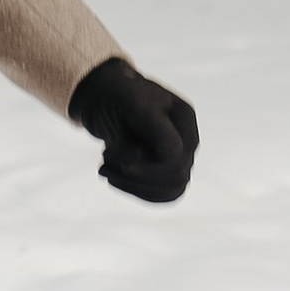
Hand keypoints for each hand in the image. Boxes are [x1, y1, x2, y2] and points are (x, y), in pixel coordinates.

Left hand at [69, 55, 198, 203]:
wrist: (106, 98)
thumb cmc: (118, 95)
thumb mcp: (132, 102)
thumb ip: (153, 126)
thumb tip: (162, 157)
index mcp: (184, 119)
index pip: (176, 158)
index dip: (146, 167)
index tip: (108, 156)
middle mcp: (187, 139)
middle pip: (177, 177)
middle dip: (137, 177)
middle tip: (103, 162)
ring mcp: (180, 157)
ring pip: (172, 191)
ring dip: (134, 187)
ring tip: (104, 170)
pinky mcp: (166, 172)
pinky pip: (163, 195)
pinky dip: (137, 191)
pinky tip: (114, 179)